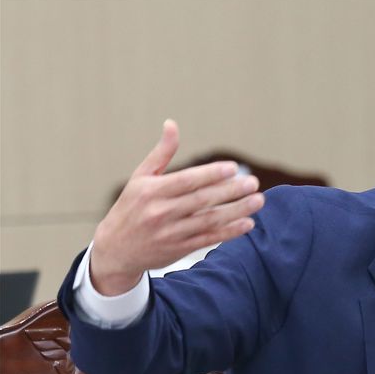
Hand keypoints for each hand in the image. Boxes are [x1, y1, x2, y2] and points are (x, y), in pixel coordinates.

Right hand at [90, 120, 263, 295]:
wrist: (116, 249)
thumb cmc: (131, 207)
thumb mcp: (140, 178)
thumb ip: (161, 154)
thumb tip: (172, 124)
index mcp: (151, 191)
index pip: (186, 181)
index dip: (210, 174)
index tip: (233, 167)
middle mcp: (160, 212)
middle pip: (202, 200)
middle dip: (230, 191)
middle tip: (253, 183)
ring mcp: (171, 232)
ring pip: (209, 220)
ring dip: (237, 211)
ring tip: (258, 201)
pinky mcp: (179, 249)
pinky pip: (209, 238)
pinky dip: (230, 232)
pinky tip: (248, 223)